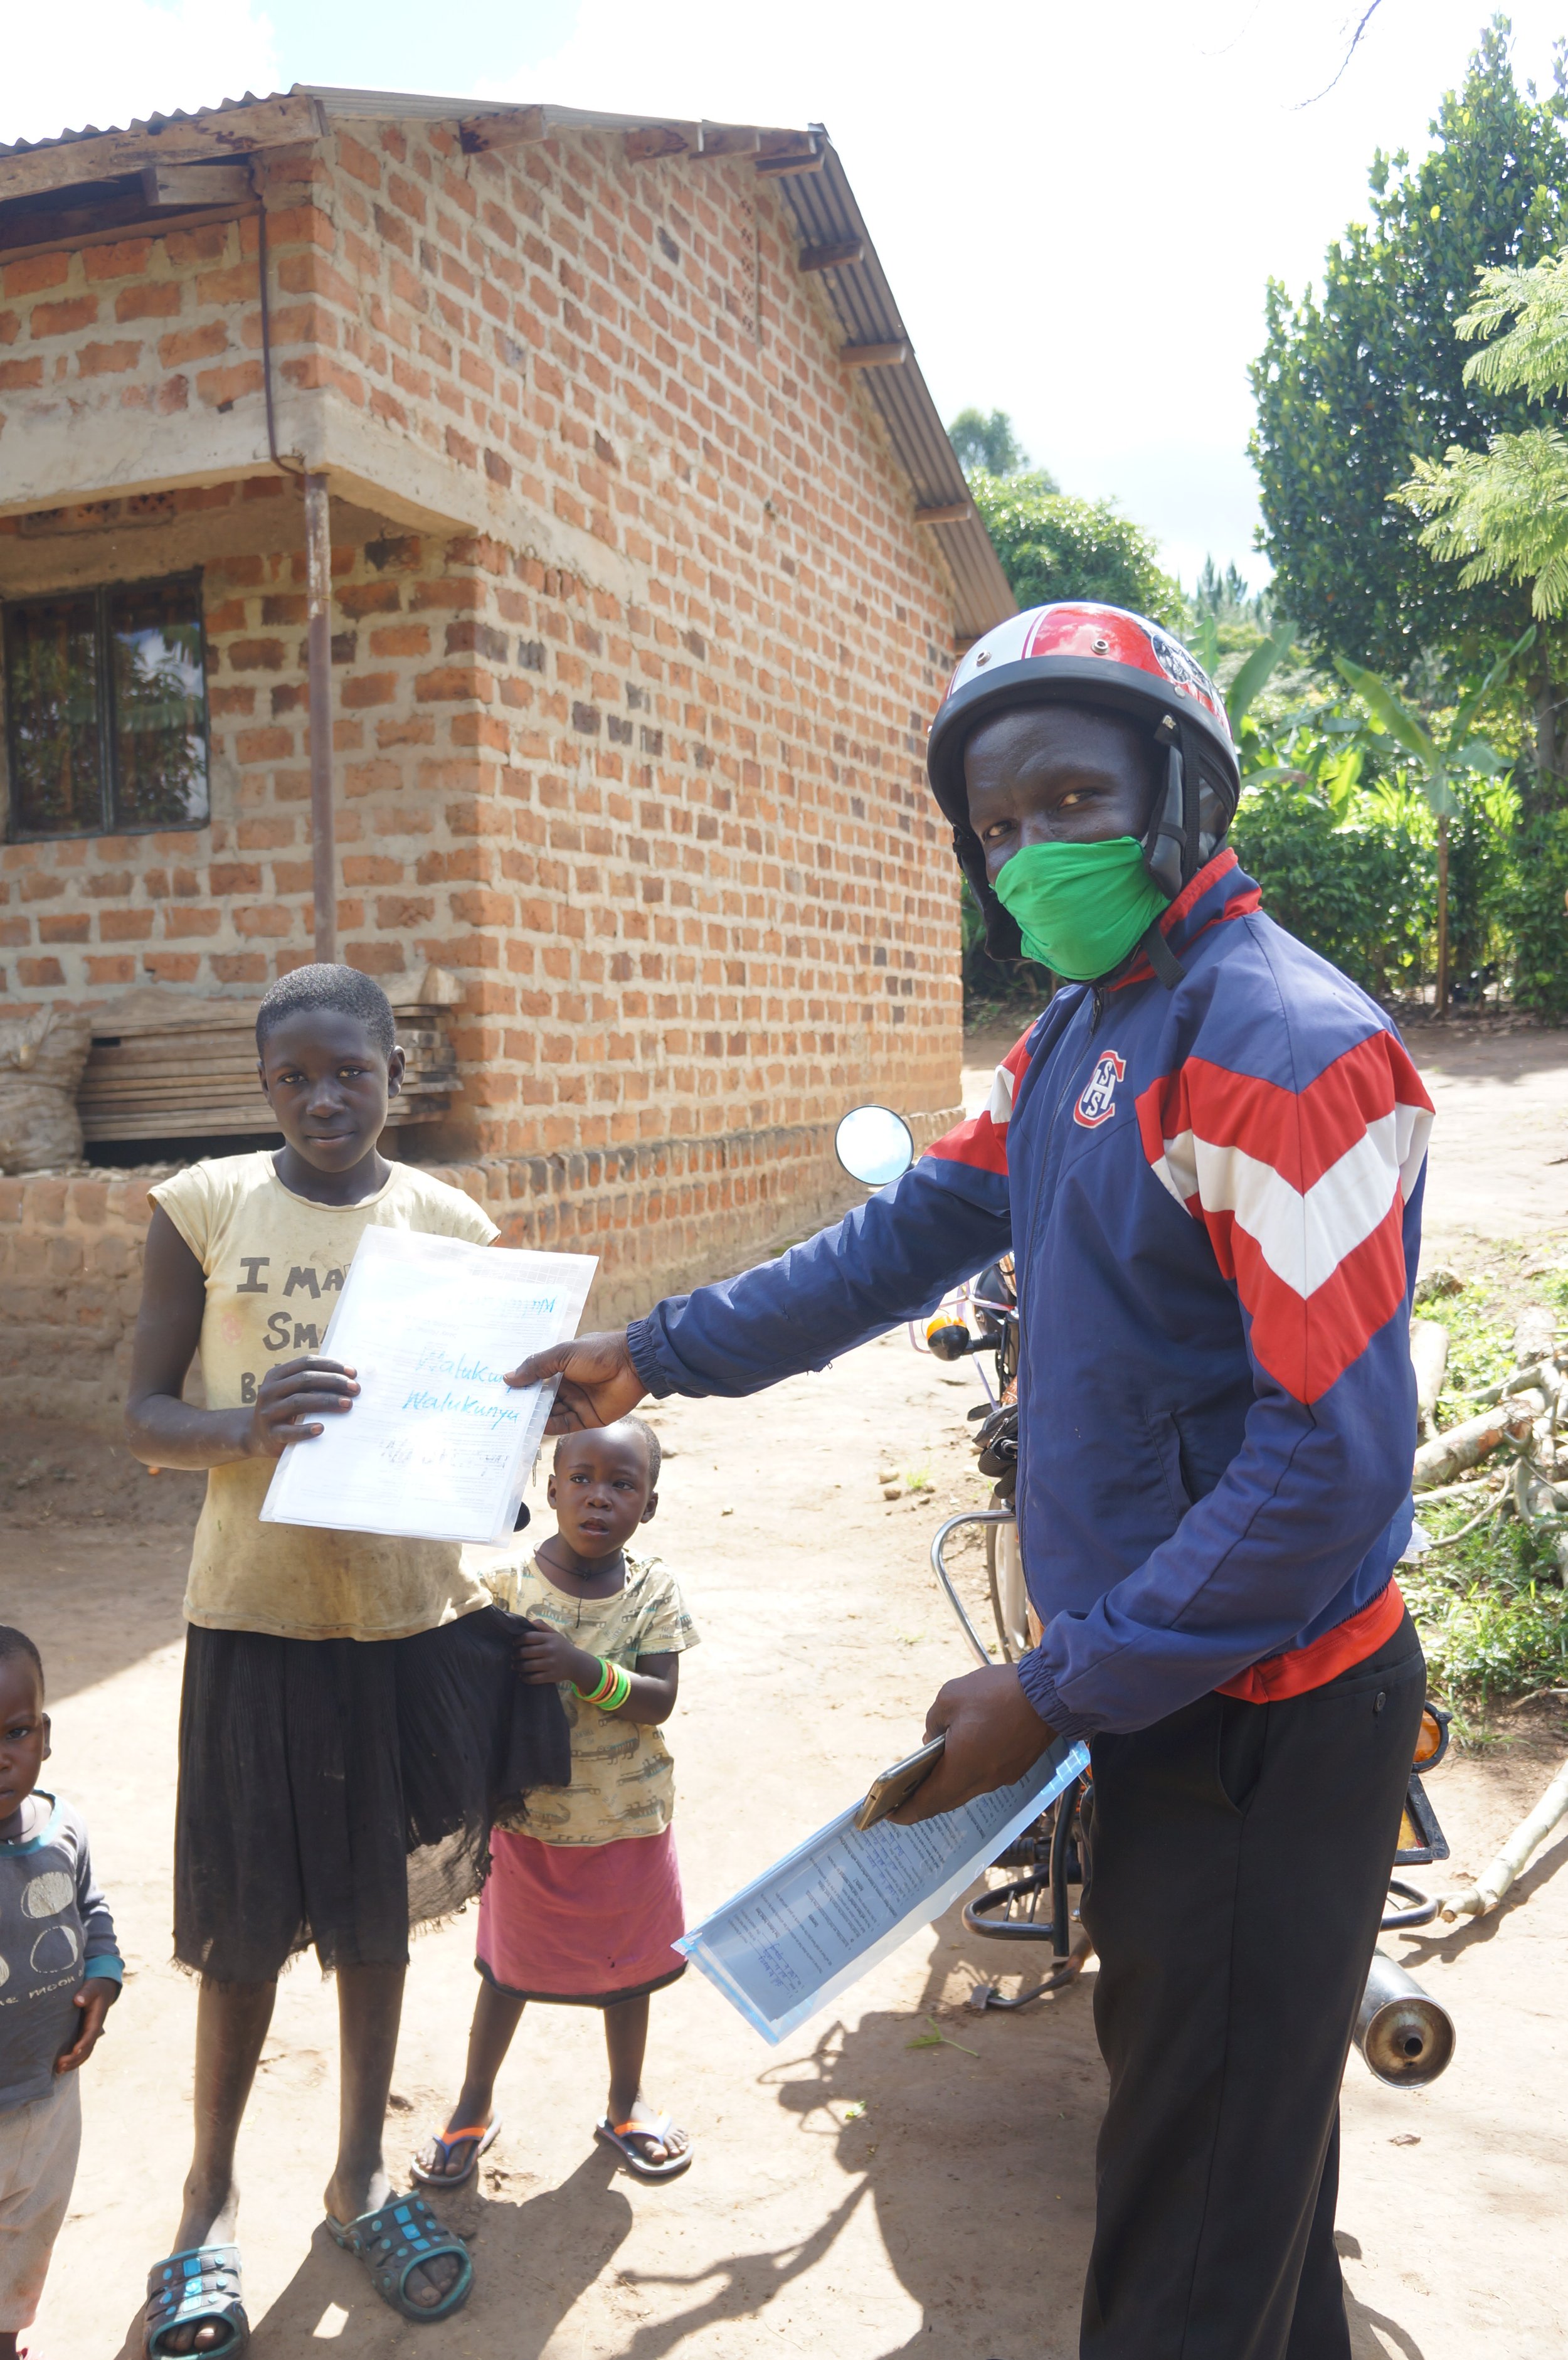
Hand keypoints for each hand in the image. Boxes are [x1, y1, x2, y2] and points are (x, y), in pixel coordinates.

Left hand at [56, 1978, 115, 2072]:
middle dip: (74, 2059)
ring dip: (73, 2063)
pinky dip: (73, 2060)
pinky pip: (80, 2050)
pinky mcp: (83, 2034)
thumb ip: (86, 1993)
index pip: (91, 2034)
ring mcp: (89, 2033)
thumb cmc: (95, 1988)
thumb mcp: (92, 1987)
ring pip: (84, 2053)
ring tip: (58, 2070)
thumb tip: (77, 2001)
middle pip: (87, 2049)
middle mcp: (94, 2029)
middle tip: (59, 2065)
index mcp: (96, 2019)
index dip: (83, 2044)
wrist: (102, 1990)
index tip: (74, 2051)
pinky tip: (61, 2066)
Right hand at [247, 1355, 359, 1457]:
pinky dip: (305, 1430)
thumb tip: (349, 1377)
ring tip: (347, 1404)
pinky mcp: (271, 1434)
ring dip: (326, 1401)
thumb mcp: (290, 1391)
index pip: (306, 1363)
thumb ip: (311, 1382)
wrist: (256, 1435)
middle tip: (356, 1389)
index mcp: (276, 1375)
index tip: (353, 1373)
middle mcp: (269, 1390)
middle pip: (305, 1380)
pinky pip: (289, 1431)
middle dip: (333, 1382)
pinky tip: (321, 1428)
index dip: (331, 1365)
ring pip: (299, 1402)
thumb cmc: (284, 1408)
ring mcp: (268, 1412)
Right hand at [506, 1330, 645, 1433]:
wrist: (633, 1365)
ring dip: (534, 1418)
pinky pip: (563, 1425)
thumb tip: (508, 1378)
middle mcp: (567, 1386)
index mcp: (561, 1368)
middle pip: (540, 1400)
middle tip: (500, 1412)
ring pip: (549, 1414)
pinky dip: (549, 1427)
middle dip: (524, 1405)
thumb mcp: (563, 1354)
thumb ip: (537, 1366)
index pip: (535, 1380)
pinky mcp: (586, 1419)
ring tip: (512, 1422)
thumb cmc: (599, 1353)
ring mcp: (576, 1403)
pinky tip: (534, 1428)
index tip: (499, 1393)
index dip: (520, 1386)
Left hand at [515, 1624, 599, 1688]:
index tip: (514, 1643)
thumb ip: (542, 1626)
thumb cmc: (562, 1647)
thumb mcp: (555, 1634)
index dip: (518, 1640)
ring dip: (518, 1666)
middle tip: (513, 1656)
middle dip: (516, 1654)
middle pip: (525, 1652)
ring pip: (528, 1666)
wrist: (577, 1664)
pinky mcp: (551, 1676)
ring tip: (515, 1666)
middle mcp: (550, 1650)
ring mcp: (551, 1664)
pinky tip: (522, 1676)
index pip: (528, 1637)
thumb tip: (528, 1621)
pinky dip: (525, 1678)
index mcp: (549, 1639)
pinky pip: (533, 1678)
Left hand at [890, 1664, 1054, 1823]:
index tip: (890, 1815)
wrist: (1050, 1693)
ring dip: (947, 1784)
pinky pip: (985, 1777)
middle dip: (924, 1800)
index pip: (928, 1801)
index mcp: (962, 1768)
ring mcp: (1002, 1777)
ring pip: (967, 1789)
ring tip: (929, 1773)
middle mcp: (982, 1781)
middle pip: (947, 1799)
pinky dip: (968, 1772)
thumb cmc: (998, 1694)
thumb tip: (933, 1738)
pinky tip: (961, 1755)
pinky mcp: (1017, 1767)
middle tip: (904, 1797)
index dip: (907, 1810)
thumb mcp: (950, 1697)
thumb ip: (934, 1721)